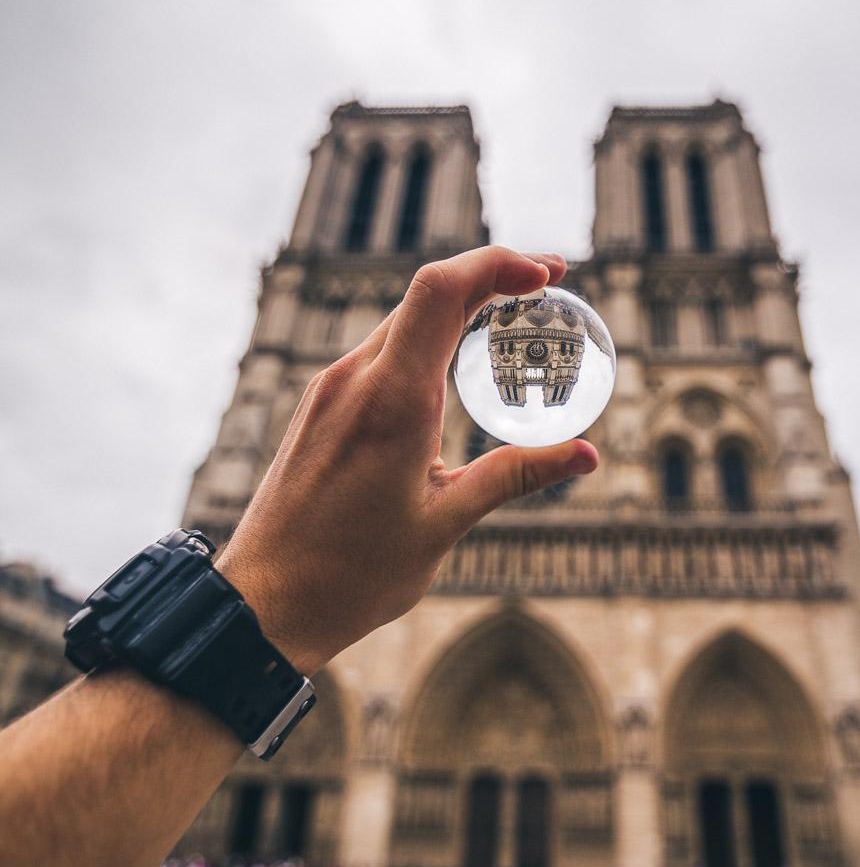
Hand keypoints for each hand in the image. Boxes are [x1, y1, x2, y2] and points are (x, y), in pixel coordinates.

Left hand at [216, 246, 597, 674]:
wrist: (266, 603)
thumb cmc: (351, 573)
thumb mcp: (446, 524)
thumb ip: (515, 476)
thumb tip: (586, 454)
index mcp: (391, 400)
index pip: (443, 289)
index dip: (498, 263)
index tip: (547, 272)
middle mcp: (354, 380)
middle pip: (426, 294)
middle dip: (490, 277)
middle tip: (547, 285)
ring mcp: (330, 390)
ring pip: (400, 320)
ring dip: (457, 307)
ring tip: (510, 319)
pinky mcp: (320, 408)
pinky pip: (379, 352)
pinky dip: (425, 340)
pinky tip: (452, 366)